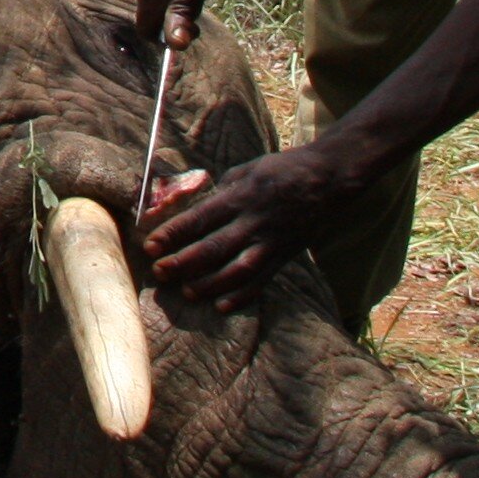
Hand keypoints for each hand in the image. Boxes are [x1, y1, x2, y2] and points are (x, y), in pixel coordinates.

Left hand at [140, 139, 367, 311]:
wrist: (328, 179)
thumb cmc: (281, 171)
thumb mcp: (245, 171)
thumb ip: (220, 193)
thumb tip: (192, 211)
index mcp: (240, 197)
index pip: (200, 218)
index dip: (173, 233)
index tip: (150, 245)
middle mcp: (253, 222)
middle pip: (214, 247)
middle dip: (184, 262)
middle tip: (160, 272)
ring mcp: (270, 242)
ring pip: (237, 270)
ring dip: (210, 284)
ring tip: (188, 291)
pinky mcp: (284, 257)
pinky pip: (262, 281)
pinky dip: (243, 296)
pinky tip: (223, 306)